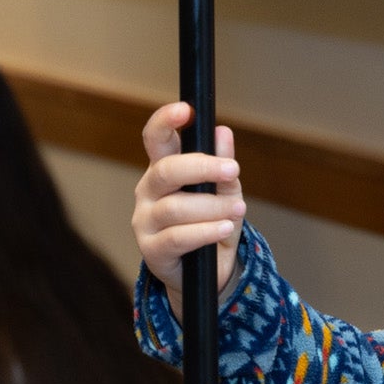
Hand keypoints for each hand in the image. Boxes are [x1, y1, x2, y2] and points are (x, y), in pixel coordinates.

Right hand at [132, 102, 244, 296]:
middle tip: (233, 169)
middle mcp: (148, 191)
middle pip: (165, 170)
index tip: (185, 110)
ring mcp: (145, 221)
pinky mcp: (151, 250)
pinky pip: (177, 237)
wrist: (207, 273)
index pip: (155, 138)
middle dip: (201, 167)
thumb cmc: (212, 224)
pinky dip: (205, 231)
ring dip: (212, 207)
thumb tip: (223, 132)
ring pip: (175, 207)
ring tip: (239, 210)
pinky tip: (224, 228)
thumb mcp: (225, 193)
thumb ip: (222, 166)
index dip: (164, 121)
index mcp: (163, 169)